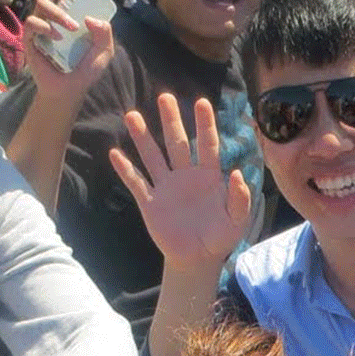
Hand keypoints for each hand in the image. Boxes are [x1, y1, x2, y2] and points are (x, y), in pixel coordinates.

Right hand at [22, 0, 113, 100]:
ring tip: (71, 28)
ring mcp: (41, 24)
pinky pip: (35, 23)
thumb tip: (91, 18)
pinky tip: (55, 37)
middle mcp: (55, 15)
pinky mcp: (30, 37)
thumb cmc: (86, 69)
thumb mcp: (104, 51)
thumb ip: (105, 33)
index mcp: (72, 13)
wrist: (68, 90)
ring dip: (59, 12)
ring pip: (44, 3)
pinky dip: (47, 28)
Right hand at [109, 93, 250, 269]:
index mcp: (209, 176)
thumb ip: (239, 199)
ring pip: (153, 156)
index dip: (205, 124)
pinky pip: (137, 183)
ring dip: (143, 137)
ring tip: (132, 114)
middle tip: (165, 96)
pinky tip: (115, 153)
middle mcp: (186, 175)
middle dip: (171, 120)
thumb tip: (236, 174)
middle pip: (177, 143)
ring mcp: (167, 187)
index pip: (208, 145)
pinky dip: (126, 169)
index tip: (202, 102)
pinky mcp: (151, 203)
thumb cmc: (220, 237)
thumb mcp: (237, 220)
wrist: (198, 259)